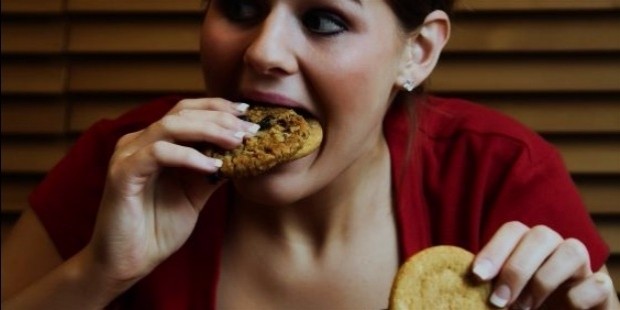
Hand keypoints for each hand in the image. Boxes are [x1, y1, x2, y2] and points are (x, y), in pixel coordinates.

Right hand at [86, 98, 258, 283]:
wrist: (129, 262)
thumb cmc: (158, 228)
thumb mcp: (196, 194)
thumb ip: (213, 170)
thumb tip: (244, 151)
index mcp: (155, 142)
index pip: (187, 111)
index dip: (218, 107)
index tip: (248, 114)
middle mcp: (139, 141)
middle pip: (182, 112)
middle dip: (220, 118)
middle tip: (248, 130)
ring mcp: (128, 154)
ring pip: (171, 126)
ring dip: (208, 130)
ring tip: (236, 142)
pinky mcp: (122, 172)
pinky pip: (159, 153)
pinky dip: (188, 156)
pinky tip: (212, 165)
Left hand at [473, 221, 617, 308]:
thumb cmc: (522, 306)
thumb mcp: (502, 293)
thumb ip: (489, 285)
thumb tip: (469, 280)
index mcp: (527, 245)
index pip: (513, 230)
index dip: (494, 250)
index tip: (477, 276)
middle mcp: (555, 249)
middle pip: (541, 235)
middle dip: (516, 268)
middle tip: (498, 301)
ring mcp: (581, 268)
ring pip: (572, 250)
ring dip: (544, 280)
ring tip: (524, 309)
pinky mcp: (602, 289)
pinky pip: (598, 283)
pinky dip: (577, 298)